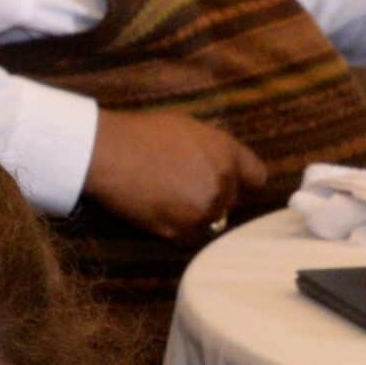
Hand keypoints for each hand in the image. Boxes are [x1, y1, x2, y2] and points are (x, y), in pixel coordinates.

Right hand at [85, 106, 267, 240]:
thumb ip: (213, 149)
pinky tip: (159, 211)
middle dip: (213, 196)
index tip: (231, 182)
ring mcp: (204, 209)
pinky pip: (190, 236)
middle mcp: (222, 182)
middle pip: (232, 201)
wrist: (108, 153)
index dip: (242, 180)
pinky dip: (178, 229)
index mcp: (226, 153)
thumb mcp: (187, 128)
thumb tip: (221, 164)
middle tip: (182, 186)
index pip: (257, 176)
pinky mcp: (182, 230)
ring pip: (212, 220)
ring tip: (167, 197)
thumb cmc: (140, 134)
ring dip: (196, 214)